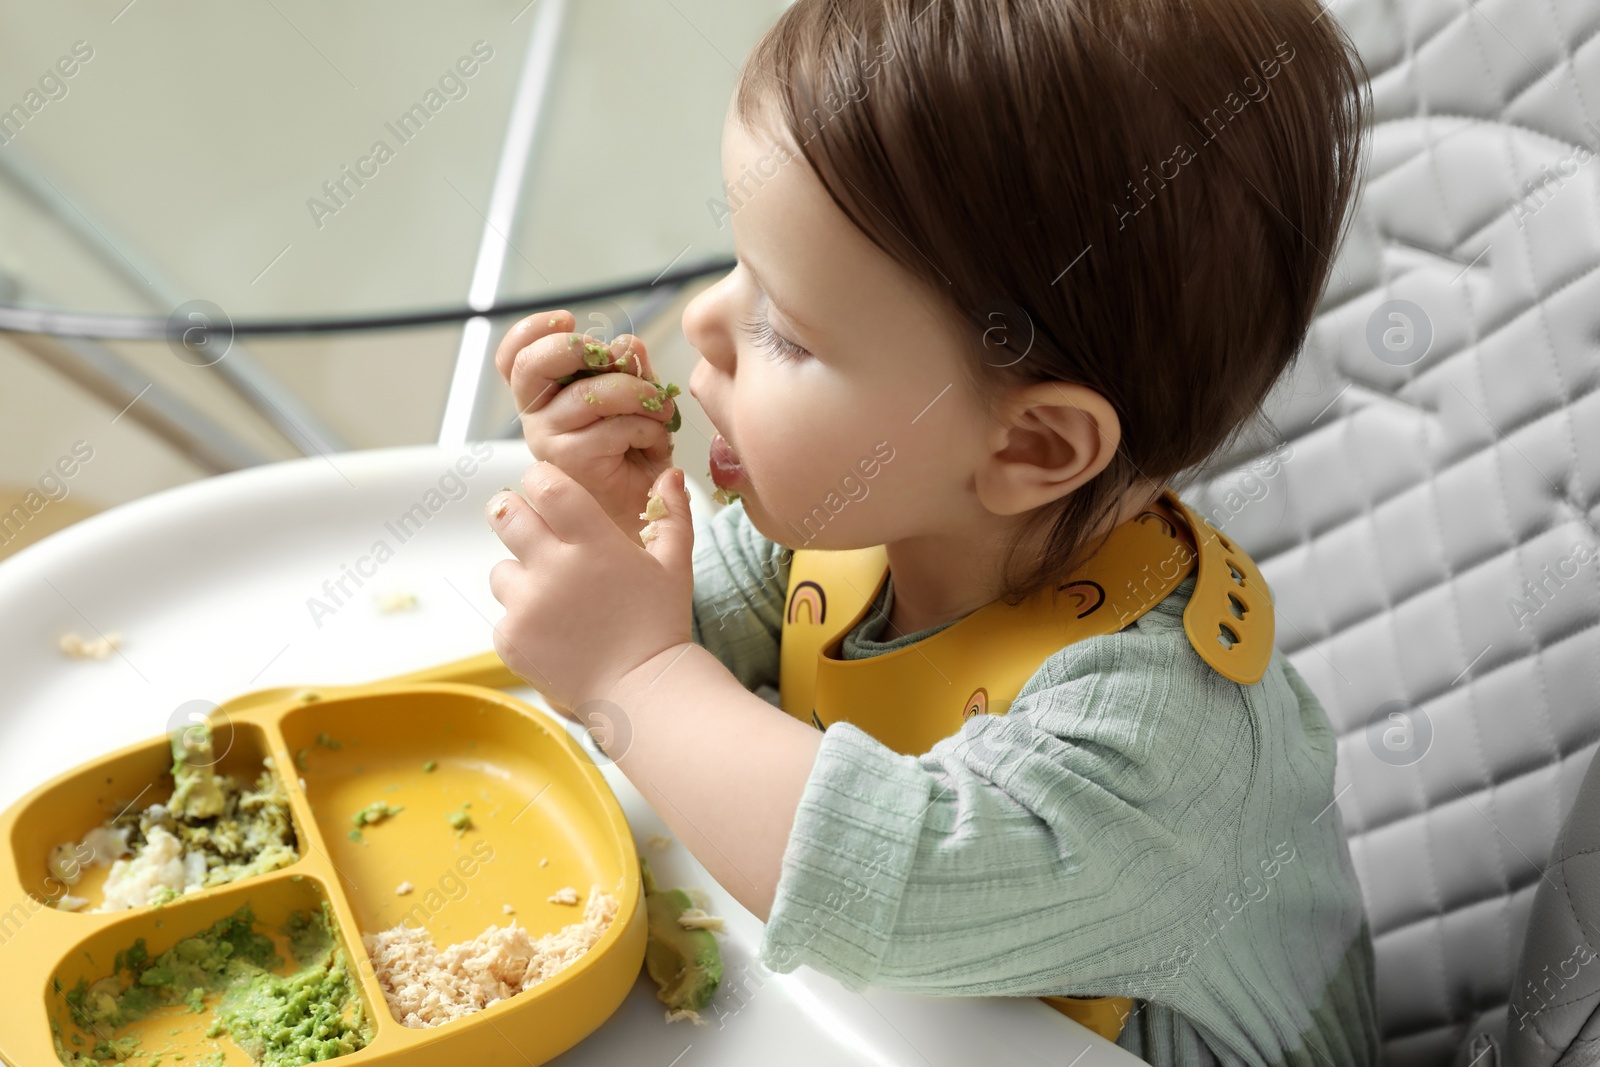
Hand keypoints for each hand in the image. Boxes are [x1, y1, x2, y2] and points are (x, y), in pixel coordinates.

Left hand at [486, 461, 694, 712]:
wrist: (642, 692)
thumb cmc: (661, 625)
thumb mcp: (675, 565)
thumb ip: (671, 514)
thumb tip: (670, 474)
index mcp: (592, 542)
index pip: (545, 485)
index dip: (540, 479)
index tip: (547, 489)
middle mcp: (552, 568)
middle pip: (504, 513)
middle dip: (512, 512)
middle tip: (530, 526)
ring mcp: (526, 606)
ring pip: (501, 570)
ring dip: (521, 576)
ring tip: (556, 599)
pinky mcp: (511, 639)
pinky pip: (504, 615)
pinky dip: (523, 621)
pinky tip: (556, 634)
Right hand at [494, 310, 679, 537]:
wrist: (646, 511)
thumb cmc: (636, 454)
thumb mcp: (635, 398)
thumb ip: (628, 367)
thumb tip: (627, 344)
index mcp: (544, 396)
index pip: (513, 357)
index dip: (531, 330)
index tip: (567, 319)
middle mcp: (536, 417)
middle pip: (532, 364)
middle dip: (578, 348)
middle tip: (615, 357)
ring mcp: (548, 441)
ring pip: (590, 393)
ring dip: (639, 394)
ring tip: (661, 411)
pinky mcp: (571, 462)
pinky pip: (615, 426)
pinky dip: (648, 427)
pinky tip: (654, 441)